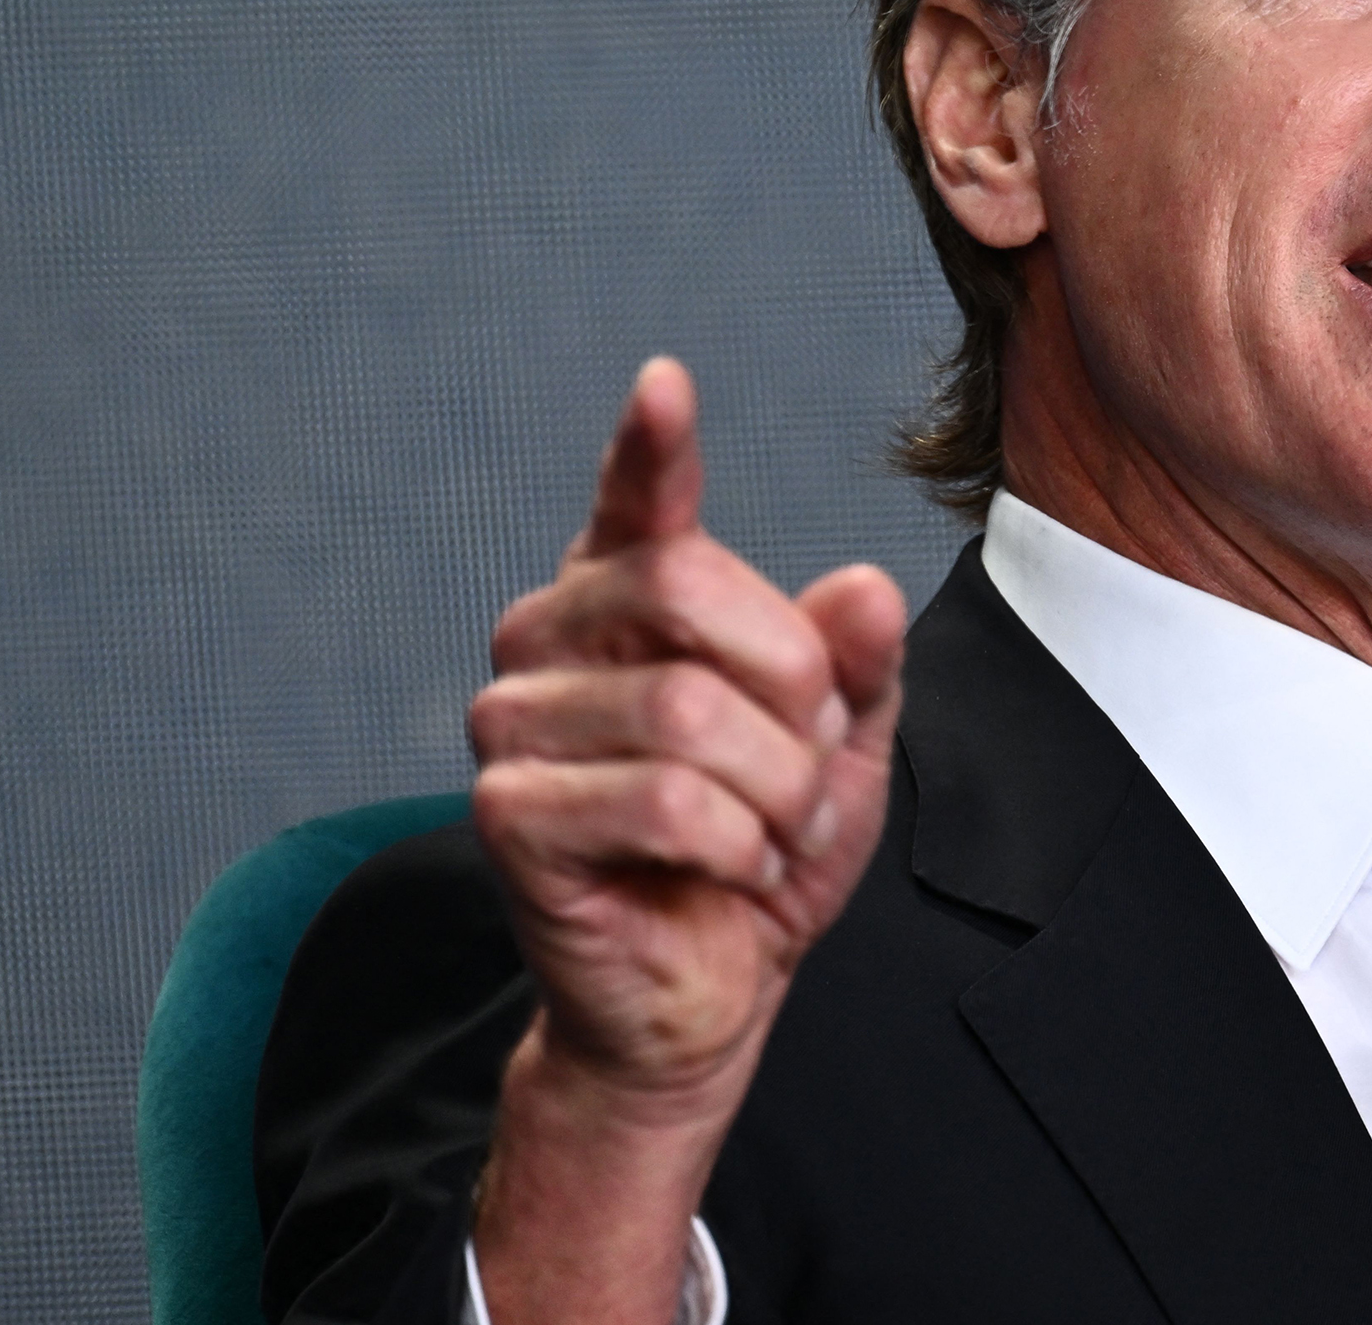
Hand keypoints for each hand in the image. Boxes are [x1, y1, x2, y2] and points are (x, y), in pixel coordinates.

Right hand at [463, 357, 903, 1321]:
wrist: (705, 988)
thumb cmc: (763, 848)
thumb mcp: (844, 744)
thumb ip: (858, 662)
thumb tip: (864, 586)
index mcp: (626, 594)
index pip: (637, 501)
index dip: (651, 444)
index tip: (667, 383)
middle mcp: (552, 634)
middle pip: (687, 590)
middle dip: (792, 686)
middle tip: (813, 761)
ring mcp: (512, 719)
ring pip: (690, 713)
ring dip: (778, 789)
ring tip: (777, 833)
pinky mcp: (507, 810)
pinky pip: (664, 802)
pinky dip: (736, 846)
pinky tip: (731, 871)